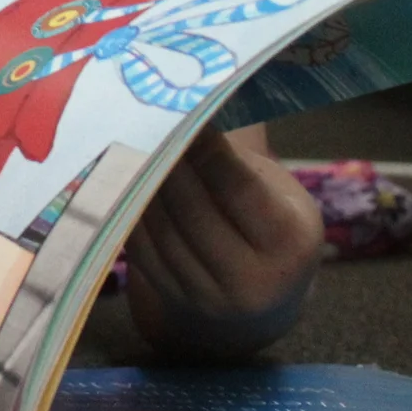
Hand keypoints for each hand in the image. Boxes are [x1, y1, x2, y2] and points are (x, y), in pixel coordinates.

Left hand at [125, 127, 323, 358]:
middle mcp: (252, 281)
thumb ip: (236, 168)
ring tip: (128, 144)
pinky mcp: (172, 296)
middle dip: (165, 162)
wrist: (263, 294)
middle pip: (192, 210)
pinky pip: (139, 247)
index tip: (184, 113)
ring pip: (160, 230)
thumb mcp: (278, 194)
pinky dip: (127, 210)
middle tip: (144, 122)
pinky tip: (121, 179)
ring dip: (139, 184)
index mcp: (290, 244)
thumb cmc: (271, 223)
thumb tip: (183, 120)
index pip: (239, 189)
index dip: (206, 150)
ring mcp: (207, 297)